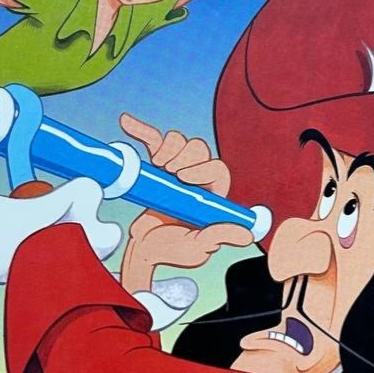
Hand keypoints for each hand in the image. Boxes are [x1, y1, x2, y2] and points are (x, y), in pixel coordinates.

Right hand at [119, 114, 251, 279]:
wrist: (145, 249)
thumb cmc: (175, 249)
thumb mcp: (199, 246)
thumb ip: (220, 236)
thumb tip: (247, 234)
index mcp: (213, 193)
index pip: (217, 169)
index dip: (202, 168)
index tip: (182, 178)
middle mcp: (196, 177)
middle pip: (198, 149)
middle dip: (184, 156)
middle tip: (169, 171)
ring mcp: (175, 169)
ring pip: (178, 141)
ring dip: (167, 147)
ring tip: (158, 165)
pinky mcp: (155, 165)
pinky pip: (151, 141)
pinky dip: (140, 130)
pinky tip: (126, 122)